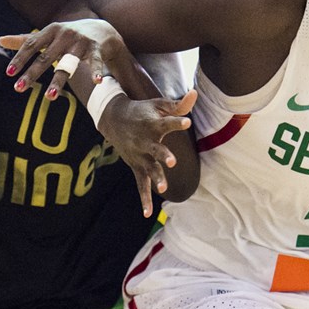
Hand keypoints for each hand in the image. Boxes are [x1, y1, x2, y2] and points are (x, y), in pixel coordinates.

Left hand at [0, 19, 125, 98]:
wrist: (101, 29)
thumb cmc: (68, 35)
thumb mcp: (48, 35)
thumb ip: (25, 40)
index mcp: (50, 31)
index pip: (31, 45)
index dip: (20, 59)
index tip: (9, 73)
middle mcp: (65, 35)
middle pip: (46, 58)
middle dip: (32, 74)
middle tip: (18, 88)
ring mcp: (81, 41)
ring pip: (68, 64)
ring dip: (58, 81)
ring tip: (49, 97)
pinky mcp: (96, 48)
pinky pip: (95, 62)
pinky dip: (95, 71)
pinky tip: (96, 82)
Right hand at [98, 89, 197, 216]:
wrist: (113, 120)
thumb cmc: (142, 111)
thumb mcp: (158, 105)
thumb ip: (178, 105)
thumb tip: (195, 94)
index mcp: (153, 125)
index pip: (167, 123)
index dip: (177, 122)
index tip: (187, 122)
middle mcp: (145, 141)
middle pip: (156, 150)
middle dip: (163, 155)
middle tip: (172, 160)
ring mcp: (140, 156)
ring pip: (149, 169)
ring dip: (156, 177)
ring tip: (164, 187)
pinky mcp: (136, 167)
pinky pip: (141, 185)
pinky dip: (144, 199)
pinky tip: (148, 214)